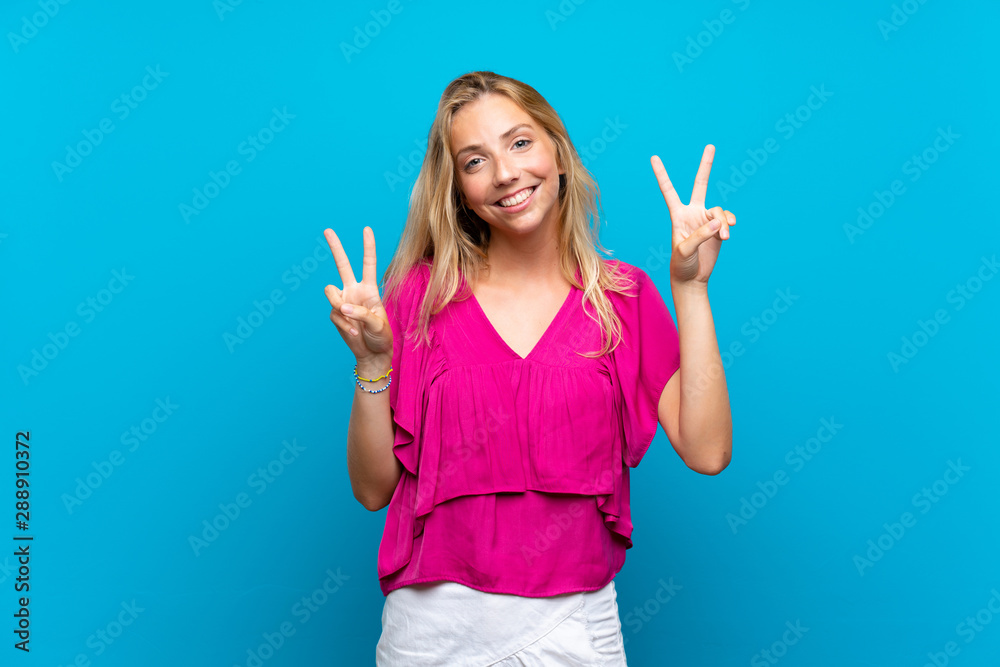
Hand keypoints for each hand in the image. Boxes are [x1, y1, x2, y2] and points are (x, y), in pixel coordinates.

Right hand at [323, 226, 392, 362]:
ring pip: (330, 291)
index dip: (368, 246)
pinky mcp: (336, 314)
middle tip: (327, 230)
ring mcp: (343, 301)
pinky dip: (343, 324)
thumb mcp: (378, 324)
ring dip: (338, 304)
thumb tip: (343, 307)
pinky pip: (334, 313)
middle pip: (343, 265)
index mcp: (370, 289)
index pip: (368, 264)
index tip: (366, 229)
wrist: (372, 353)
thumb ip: (361, 313)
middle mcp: (354, 290)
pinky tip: (353, 332)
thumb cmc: (380, 336)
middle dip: (335, 247)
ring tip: (352, 321)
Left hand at [650, 145, 735, 286]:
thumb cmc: (681, 265)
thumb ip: (701, 235)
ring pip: (720, 210)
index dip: (662, 174)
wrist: (692, 278)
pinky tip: (727, 234)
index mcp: (678, 215)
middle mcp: (693, 213)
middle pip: (701, 184)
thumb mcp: (685, 250)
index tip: (653, 157)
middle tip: (711, 145)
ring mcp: (706, 220)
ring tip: (725, 237)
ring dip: (724, 222)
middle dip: (706, 165)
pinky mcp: (719, 229)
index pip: (669, 191)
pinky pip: (727, 219)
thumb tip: (719, 222)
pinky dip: (729, 224)